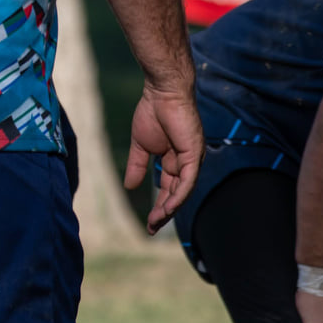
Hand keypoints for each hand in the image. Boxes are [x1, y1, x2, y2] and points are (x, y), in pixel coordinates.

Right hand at [124, 85, 202, 233]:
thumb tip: (129, 186)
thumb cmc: (152, 113)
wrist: (161, 94)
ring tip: (156, 221)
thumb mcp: (140, 146)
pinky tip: (168, 207)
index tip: (148, 223)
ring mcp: (192, 159)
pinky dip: (179, 195)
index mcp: (174, 161)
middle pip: (177, 194)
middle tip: (151, 228)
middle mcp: (186, 163)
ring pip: (183, 191)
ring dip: (170, 208)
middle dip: (164, 212)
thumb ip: (137, 166)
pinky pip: (188, 180)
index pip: (169, 189)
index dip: (159, 206)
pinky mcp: (193, 154)